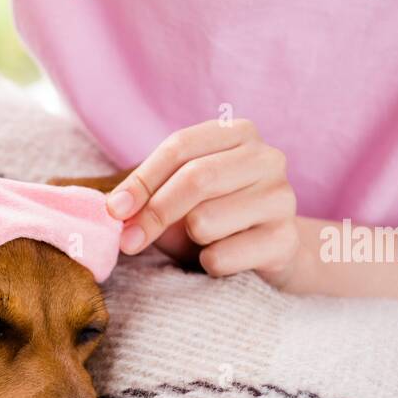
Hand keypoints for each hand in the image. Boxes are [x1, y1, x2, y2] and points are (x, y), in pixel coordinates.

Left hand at [107, 119, 302, 286]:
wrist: (269, 251)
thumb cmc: (215, 216)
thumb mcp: (180, 197)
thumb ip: (148, 195)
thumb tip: (113, 209)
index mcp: (239, 133)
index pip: (179, 147)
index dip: (142, 180)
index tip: (114, 210)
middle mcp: (267, 158)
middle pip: (195, 179)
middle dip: (154, 213)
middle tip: (128, 241)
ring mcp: (281, 197)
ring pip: (205, 221)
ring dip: (188, 240)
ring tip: (203, 242)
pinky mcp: (284, 240)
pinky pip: (221, 256)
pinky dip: (208, 264)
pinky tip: (224, 258)